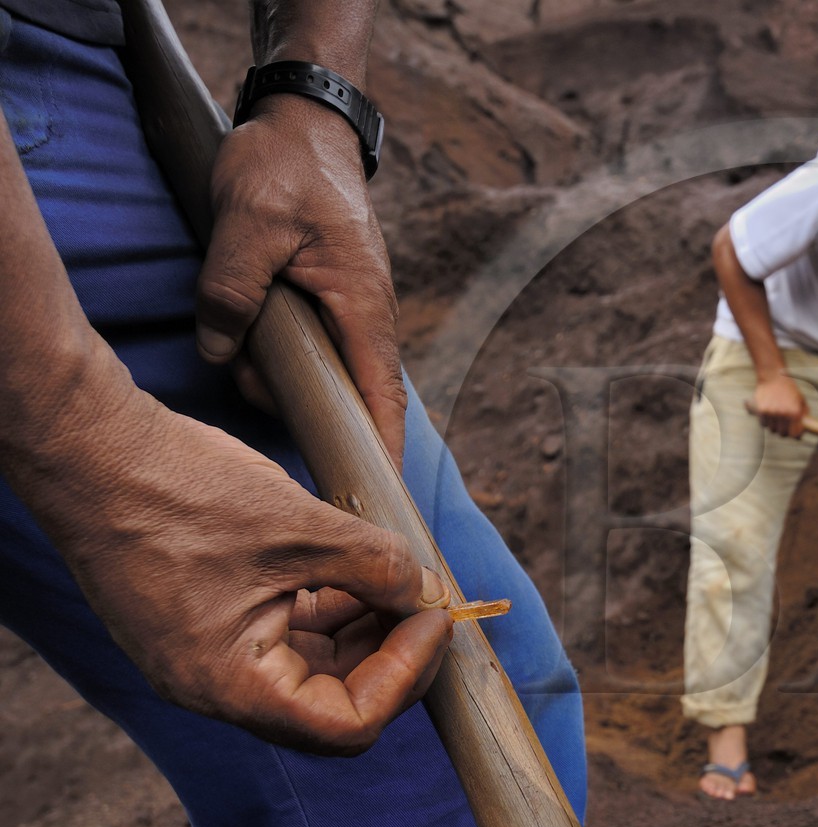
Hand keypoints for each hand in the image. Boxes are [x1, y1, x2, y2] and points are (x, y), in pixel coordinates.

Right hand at [31, 385, 452, 754]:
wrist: (91, 450)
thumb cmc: (180, 490)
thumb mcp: (302, 526)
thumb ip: (377, 568)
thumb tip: (428, 594)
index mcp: (231, 685)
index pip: (346, 725)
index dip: (406, 675)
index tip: (436, 618)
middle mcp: (216, 687)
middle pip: (333, 704)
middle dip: (391, 655)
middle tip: (428, 602)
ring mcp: (208, 658)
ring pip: (312, 669)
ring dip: (364, 630)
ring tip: (395, 578)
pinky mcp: (207, 625)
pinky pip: (283, 638)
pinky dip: (327, 610)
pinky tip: (354, 570)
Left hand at [196, 95, 405, 467]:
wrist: (304, 121)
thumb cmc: (287, 165)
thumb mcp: (248, 223)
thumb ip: (231, 291)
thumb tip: (221, 351)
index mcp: (363, 307)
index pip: (382, 400)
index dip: (381, 454)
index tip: (378, 499)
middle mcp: (367, 317)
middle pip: (350, 396)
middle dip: (306, 410)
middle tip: (253, 381)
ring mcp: (350, 310)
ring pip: (323, 372)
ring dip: (278, 372)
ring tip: (239, 332)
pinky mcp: (330, 300)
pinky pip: (311, 347)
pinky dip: (279, 352)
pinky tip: (245, 325)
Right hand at [751, 373, 808, 438]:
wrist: (773, 377)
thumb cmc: (789, 389)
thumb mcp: (801, 400)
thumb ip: (803, 415)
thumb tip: (803, 430)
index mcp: (795, 412)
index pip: (795, 434)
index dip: (794, 435)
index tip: (794, 433)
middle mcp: (784, 413)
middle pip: (782, 434)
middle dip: (784, 431)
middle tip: (784, 425)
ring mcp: (772, 413)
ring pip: (772, 430)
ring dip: (774, 426)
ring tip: (776, 417)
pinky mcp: (761, 411)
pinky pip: (763, 424)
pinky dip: (766, 422)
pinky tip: (769, 415)